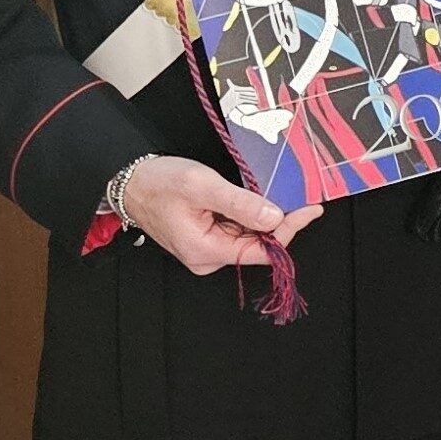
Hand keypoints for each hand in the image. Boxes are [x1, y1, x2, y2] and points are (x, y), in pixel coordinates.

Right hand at [118, 155, 321, 276]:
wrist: (129, 181)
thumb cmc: (159, 183)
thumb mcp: (202, 186)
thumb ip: (240, 203)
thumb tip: (274, 216)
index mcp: (206, 251)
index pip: (261, 251)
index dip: (289, 229)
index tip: (310, 209)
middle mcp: (208, 257)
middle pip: (258, 245)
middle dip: (281, 221)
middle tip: (302, 197)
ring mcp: (207, 249)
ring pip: (250, 236)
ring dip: (267, 217)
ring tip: (284, 194)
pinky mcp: (207, 238)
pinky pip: (238, 230)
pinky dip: (252, 215)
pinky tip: (261, 198)